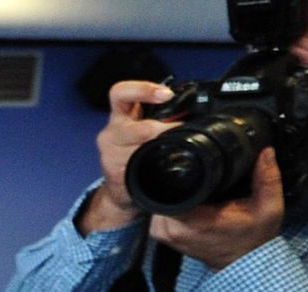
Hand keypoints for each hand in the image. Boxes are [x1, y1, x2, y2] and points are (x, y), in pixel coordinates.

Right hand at [79, 80, 177, 233]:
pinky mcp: (114, 174)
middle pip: (139, 129)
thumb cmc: (137, 151)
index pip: (120, 93)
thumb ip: (161, 116)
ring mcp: (109, 154)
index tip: (166, 95)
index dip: (142, 90)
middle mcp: (110, 132)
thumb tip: (198, 110)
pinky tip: (160, 166)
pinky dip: (152, 166)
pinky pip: (137, 168)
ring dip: (160, 150)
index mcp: (120, 115)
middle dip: (165, 131)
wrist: (120, 184)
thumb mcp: (143, 127)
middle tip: (183, 131)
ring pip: (139, 150)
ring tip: (175, 148)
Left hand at [150, 146, 284, 270]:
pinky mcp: (162, 235)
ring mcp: (165, 233)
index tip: (194, 167)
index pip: (170, 190)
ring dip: (172, 192)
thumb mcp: (269, 207)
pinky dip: (169, 203)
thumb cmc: (254, 237)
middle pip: (160, 192)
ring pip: (157, 200)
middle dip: (176, 181)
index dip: (178, 174)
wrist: (243, 261)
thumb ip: (267, 178)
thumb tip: (265, 152)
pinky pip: (157, 211)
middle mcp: (174, 229)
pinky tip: (189, 200)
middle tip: (199, 176)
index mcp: (196, 221)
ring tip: (196, 189)